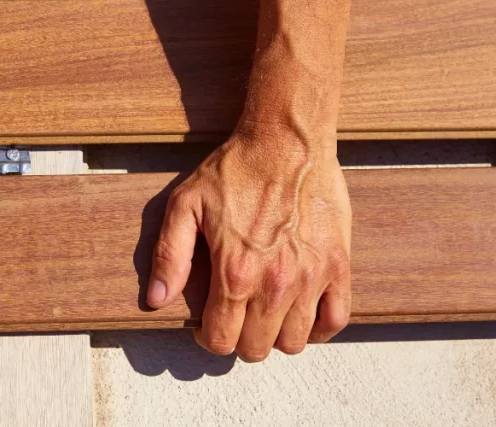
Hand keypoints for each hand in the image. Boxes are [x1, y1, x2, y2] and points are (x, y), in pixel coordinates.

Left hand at [147, 133, 351, 361]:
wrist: (287, 141)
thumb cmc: (234, 170)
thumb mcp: (185, 205)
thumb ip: (168, 256)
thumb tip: (157, 299)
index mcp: (234, 273)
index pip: (220, 340)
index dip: (208, 339)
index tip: (207, 325)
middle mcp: (274, 284)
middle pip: (256, 348)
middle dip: (239, 340)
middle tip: (235, 318)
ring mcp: (311, 278)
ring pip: (294, 342)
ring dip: (276, 336)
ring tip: (266, 315)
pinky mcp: (338, 266)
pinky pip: (335, 320)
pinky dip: (318, 328)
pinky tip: (302, 314)